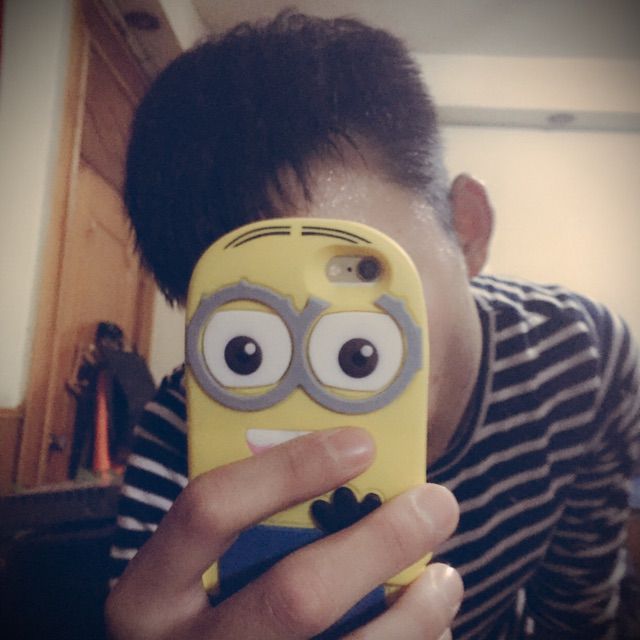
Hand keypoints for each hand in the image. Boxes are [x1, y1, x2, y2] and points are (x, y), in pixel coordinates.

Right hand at [105, 427, 461, 638]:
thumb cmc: (207, 608)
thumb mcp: (202, 567)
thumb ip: (253, 524)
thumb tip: (351, 465)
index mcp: (150, 594)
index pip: (208, 511)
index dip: (288, 469)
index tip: (361, 443)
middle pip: (294, 597)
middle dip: (379, 543)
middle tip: (436, 504)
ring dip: (414, 613)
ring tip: (444, 578)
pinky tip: (426, 628)